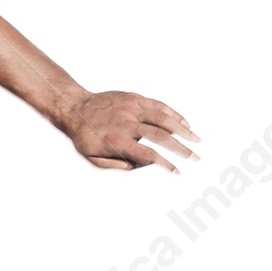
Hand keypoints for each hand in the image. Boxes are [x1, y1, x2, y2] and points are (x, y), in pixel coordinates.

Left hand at [58, 90, 199, 172]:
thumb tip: (140, 167)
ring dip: (183, 130)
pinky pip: (157, 105)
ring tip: (197, 140)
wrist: (74, 108)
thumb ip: (116, 165)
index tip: (177, 172)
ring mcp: (132, 108)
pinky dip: (173, 114)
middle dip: (181, 148)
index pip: (147, 154)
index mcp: (118, 140)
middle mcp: (127, 123)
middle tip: (196, 158)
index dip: (165, 164)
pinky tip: (184, 122)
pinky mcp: (134, 98)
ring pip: (163, 118)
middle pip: (160, 136)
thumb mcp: (92, 158)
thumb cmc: (84, 136)